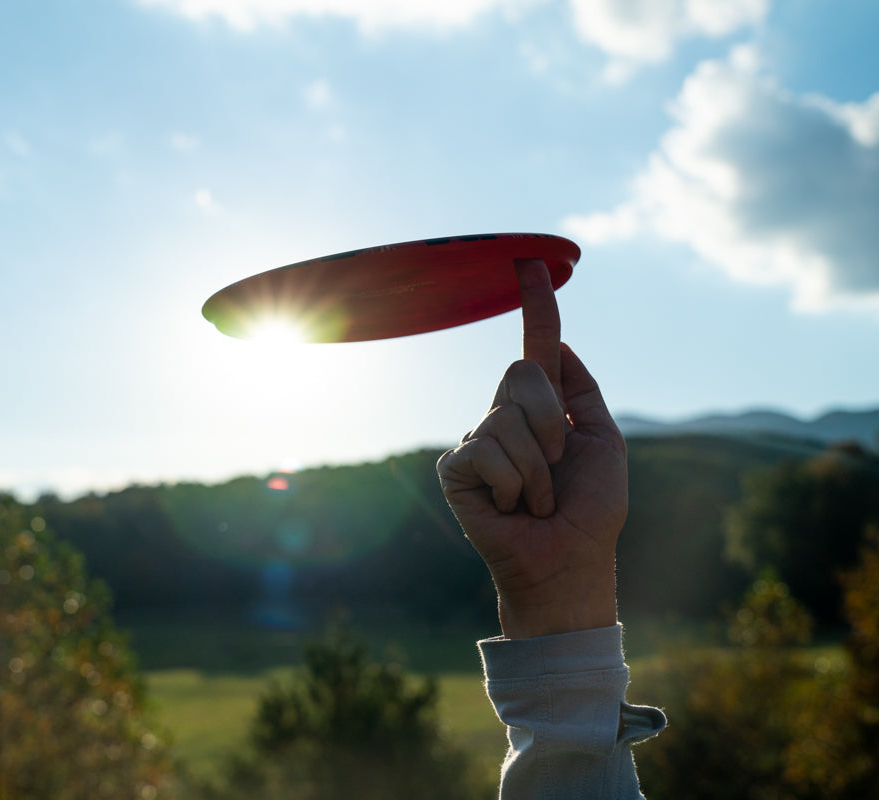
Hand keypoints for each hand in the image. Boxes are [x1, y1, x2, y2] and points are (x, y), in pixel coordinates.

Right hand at [436, 259, 626, 638]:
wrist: (570, 562)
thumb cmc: (591, 510)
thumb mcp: (603, 441)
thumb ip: (580, 391)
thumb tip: (557, 344)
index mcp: (542, 407)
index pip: (536, 344)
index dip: (536, 303)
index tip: (531, 260)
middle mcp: (503, 416)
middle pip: (521, 375)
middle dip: (549, 422)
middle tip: (557, 467)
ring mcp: (476, 441)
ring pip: (505, 419)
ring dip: (538, 469)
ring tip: (538, 500)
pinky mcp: (456, 470)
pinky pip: (485, 451)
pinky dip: (514, 484)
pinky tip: (512, 508)